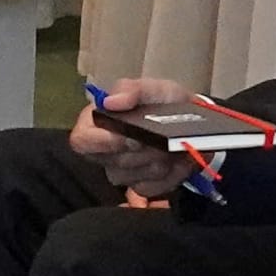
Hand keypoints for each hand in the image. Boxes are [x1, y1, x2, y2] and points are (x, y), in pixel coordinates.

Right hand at [71, 76, 198, 199]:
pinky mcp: (142, 187)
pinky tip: (178, 160)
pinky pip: (153, 188)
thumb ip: (131, 90)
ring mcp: (122, 173)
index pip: (82, 142)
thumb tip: (110, 102)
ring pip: (134, 176)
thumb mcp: (152, 88)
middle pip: (114, 161)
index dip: (105, 142)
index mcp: (95, 124)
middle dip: (143, 151)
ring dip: (158, 161)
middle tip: (165, 138)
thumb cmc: (165, 102)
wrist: (193, 121)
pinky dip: (170, 175)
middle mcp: (103, 152)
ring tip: (173, 147)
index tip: (134, 137)